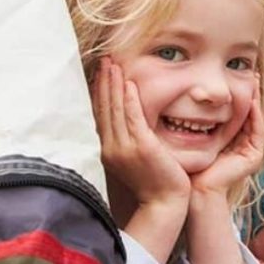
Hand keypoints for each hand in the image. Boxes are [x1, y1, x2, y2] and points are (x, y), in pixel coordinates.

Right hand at [93, 58, 190, 210]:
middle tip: (104, 60)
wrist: (164, 203)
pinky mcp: (141, 148)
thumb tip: (121, 123)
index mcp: (107, 150)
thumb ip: (126, 140)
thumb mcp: (133, 159)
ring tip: (113, 63)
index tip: (100, 73)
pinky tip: (128, 83)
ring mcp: (125, 148)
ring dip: (113, 84)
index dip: (99, 92)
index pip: (100, 115)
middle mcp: (111, 148)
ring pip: (115, 110)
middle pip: (104, 108)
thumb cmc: (154, 182)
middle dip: (103, 82)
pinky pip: (133, 118)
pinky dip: (129, 100)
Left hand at [191, 79, 263, 197]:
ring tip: (254, 80)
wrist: (193, 190)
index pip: (235, 113)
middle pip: (249, 114)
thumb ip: (189, 119)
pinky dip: (256, 114)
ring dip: (256, 99)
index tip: (234, 74)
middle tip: (250, 72)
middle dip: (250, 93)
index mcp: (229, 141)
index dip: (236, 94)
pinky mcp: (254, 156)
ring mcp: (250, 151)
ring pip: (255, 119)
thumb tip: (180, 96)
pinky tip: (252, 99)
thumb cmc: (187, 164)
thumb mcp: (189, 135)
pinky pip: (257, 129)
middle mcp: (241, 145)